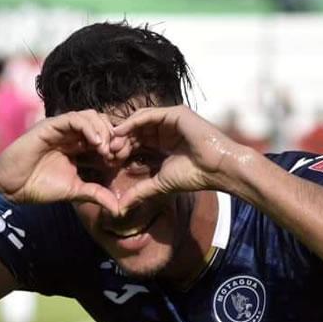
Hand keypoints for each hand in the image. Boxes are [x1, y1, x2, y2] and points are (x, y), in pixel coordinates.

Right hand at [0, 110, 129, 214]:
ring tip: (106, 150)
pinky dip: (88, 127)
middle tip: (116, 154)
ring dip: (103, 130)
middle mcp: (72, 135)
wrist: (13, 187)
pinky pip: (74, 118)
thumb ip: (96, 194)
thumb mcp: (75, 191)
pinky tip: (95, 143)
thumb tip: (118, 208)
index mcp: (79, 147)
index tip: (121, 161)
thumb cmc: (40, 187)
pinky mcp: (50, 126)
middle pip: (102, 122)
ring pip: (91, 116)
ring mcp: (61, 128)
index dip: (116, 146)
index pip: (105, 137)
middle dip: (113, 136)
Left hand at [112, 106, 246, 211]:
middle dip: (120, 140)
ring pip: (139, 121)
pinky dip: (133, 122)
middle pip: (135, 131)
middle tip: (105, 152)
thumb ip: (140, 191)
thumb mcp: (160, 183)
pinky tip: (122, 131)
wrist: (217, 168)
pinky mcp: (175, 113)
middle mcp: (165, 130)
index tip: (108, 162)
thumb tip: (120, 208)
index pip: (136, 142)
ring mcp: (170, 120)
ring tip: (112, 143)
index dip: (122, 150)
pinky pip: (149, 115)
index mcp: (162, 144)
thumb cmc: (194, 176)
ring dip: (124, 131)